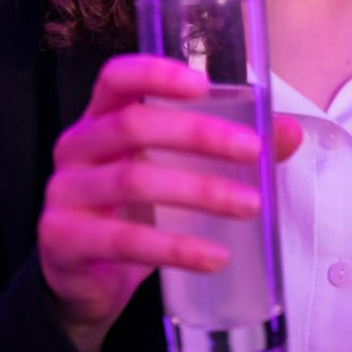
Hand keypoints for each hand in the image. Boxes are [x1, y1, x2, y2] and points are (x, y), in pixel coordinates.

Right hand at [38, 55, 301, 351]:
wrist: (83, 278)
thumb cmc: (133, 208)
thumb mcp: (173, 169)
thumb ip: (225, 147)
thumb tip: (287, 133)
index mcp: (100, 116)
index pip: (117, 77)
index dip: (155, 73)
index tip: (204, 83)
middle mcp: (76, 146)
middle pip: (133, 126)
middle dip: (199, 134)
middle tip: (252, 149)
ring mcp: (64, 193)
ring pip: (133, 182)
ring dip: (199, 192)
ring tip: (249, 205)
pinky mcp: (64, 240)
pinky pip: (126, 240)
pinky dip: (177, 247)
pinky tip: (215, 255)